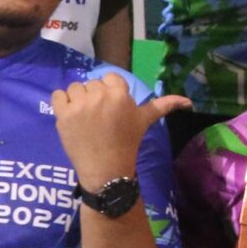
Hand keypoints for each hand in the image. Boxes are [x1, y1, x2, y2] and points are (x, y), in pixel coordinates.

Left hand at [49, 71, 188, 188]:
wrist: (106, 169)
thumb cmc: (127, 143)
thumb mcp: (145, 121)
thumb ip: (164, 105)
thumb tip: (189, 102)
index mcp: (120, 93)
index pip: (110, 78)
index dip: (109, 92)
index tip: (111, 110)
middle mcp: (100, 95)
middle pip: (92, 84)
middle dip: (94, 97)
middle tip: (99, 118)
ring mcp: (80, 105)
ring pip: (75, 88)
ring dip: (78, 100)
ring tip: (84, 118)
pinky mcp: (63, 114)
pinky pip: (58, 95)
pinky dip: (62, 103)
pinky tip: (71, 116)